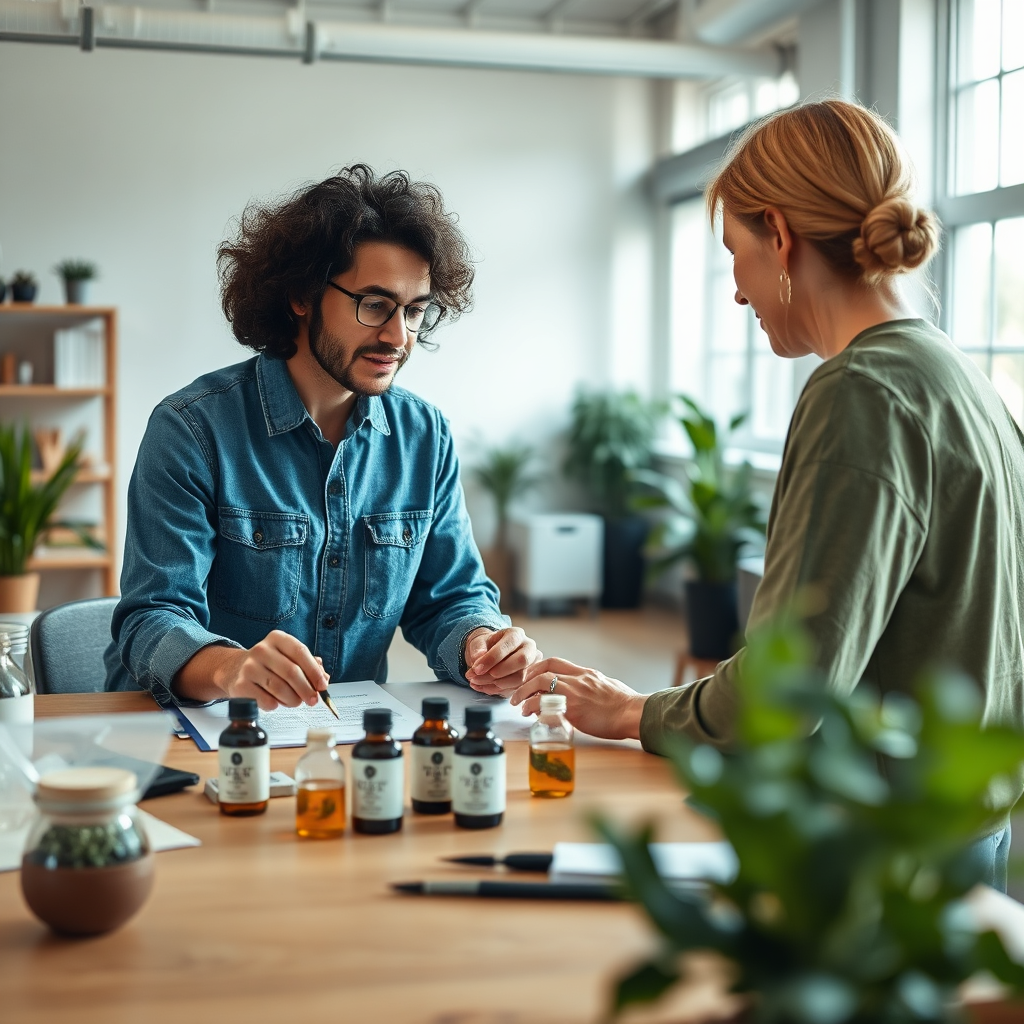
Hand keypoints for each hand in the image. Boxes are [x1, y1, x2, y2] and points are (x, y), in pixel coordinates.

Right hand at [174, 630, 328, 709]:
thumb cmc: (268, 665)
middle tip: (313, 700)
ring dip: (293, 699)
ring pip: (279, 688)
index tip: (323, 685)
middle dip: (306, 689)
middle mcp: (261, 650)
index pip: (300, 652)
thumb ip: (308, 666)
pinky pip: (266, 700)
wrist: (234, 669)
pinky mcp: (240, 685)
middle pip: (291, 672)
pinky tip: (276, 702)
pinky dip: (276, 705)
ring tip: (295, 702)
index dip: (314, 671)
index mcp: (277, 638)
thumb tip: (324, 679)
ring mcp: (249, 667)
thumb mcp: (287, 657)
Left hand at [464, 626, 540, 696]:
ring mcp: (531, 665)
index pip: (509, 645)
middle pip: (522, 661)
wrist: (489, 653)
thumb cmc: (486, 645)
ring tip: (476, 682)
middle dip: (499, 672)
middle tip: (478, 677)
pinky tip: (483, 687)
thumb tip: (478, 657)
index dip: (492, 658)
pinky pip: (515, 688)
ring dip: (496, 684)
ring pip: (519, 678)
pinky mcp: (528, 679)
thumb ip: (478, 648)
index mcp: (517, 634)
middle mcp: (528, 648)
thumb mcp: (478, 642)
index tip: (477, 668)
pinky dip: (497, 690)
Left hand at [510, 657, 646, 740]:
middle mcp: (577, 679)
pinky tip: (528, 714)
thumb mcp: (607, 686)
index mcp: (585, 673)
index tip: (529, 676)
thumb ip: (593, 686)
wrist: (632, 713)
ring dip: (524, 692)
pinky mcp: (572, 708)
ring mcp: (574, 692)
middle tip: (518, 691)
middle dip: (526, 679)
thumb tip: (588, 690)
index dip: (538, 667)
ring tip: (518, 704)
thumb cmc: (625, 704)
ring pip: (540, 683)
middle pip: (543, 670)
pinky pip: (544, 704)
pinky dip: (532, 707)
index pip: (555, 662)